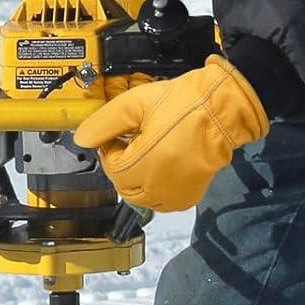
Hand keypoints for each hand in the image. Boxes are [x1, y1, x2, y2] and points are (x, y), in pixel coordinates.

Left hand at [73, 56, 269, 212]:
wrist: (224, 108)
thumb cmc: (182, 102)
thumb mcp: (136, 103)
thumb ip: (104, 122)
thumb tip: (81, 139)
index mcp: (145, 162)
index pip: (112, 168)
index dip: (110, 150)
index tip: (118, 136)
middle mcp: (159, 185)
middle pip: (124, 188)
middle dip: (121, 168)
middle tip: (132, 145)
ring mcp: (176, 194)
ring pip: (141, 200)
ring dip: (136, 182)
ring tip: (146, 157)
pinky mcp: (191, 196)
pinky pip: (163, 203)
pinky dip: (156, 192)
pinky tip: (161, 171)